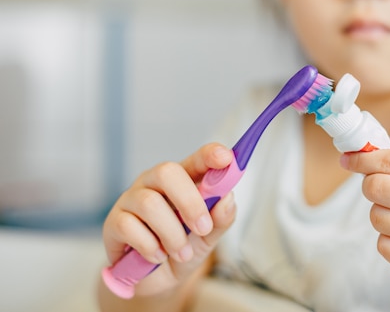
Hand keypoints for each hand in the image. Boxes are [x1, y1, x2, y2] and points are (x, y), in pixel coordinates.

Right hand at [102, 143, 236, 296]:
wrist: (155, 283)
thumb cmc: (183, 250)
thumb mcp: (208, 238)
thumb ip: (220, 219)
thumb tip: (227, 199)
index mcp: (182, 180)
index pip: (196, 160)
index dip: (209, 155)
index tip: (226, 158)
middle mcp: (154, 183)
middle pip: (167, 172)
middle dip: (190, 201)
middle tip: (203, 228)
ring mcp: (131, 199)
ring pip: (149, 203)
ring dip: (172, 234)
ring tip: (182, 254)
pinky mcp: (114, 222)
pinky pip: (128, 226)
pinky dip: (149, 246)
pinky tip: (157, 256)